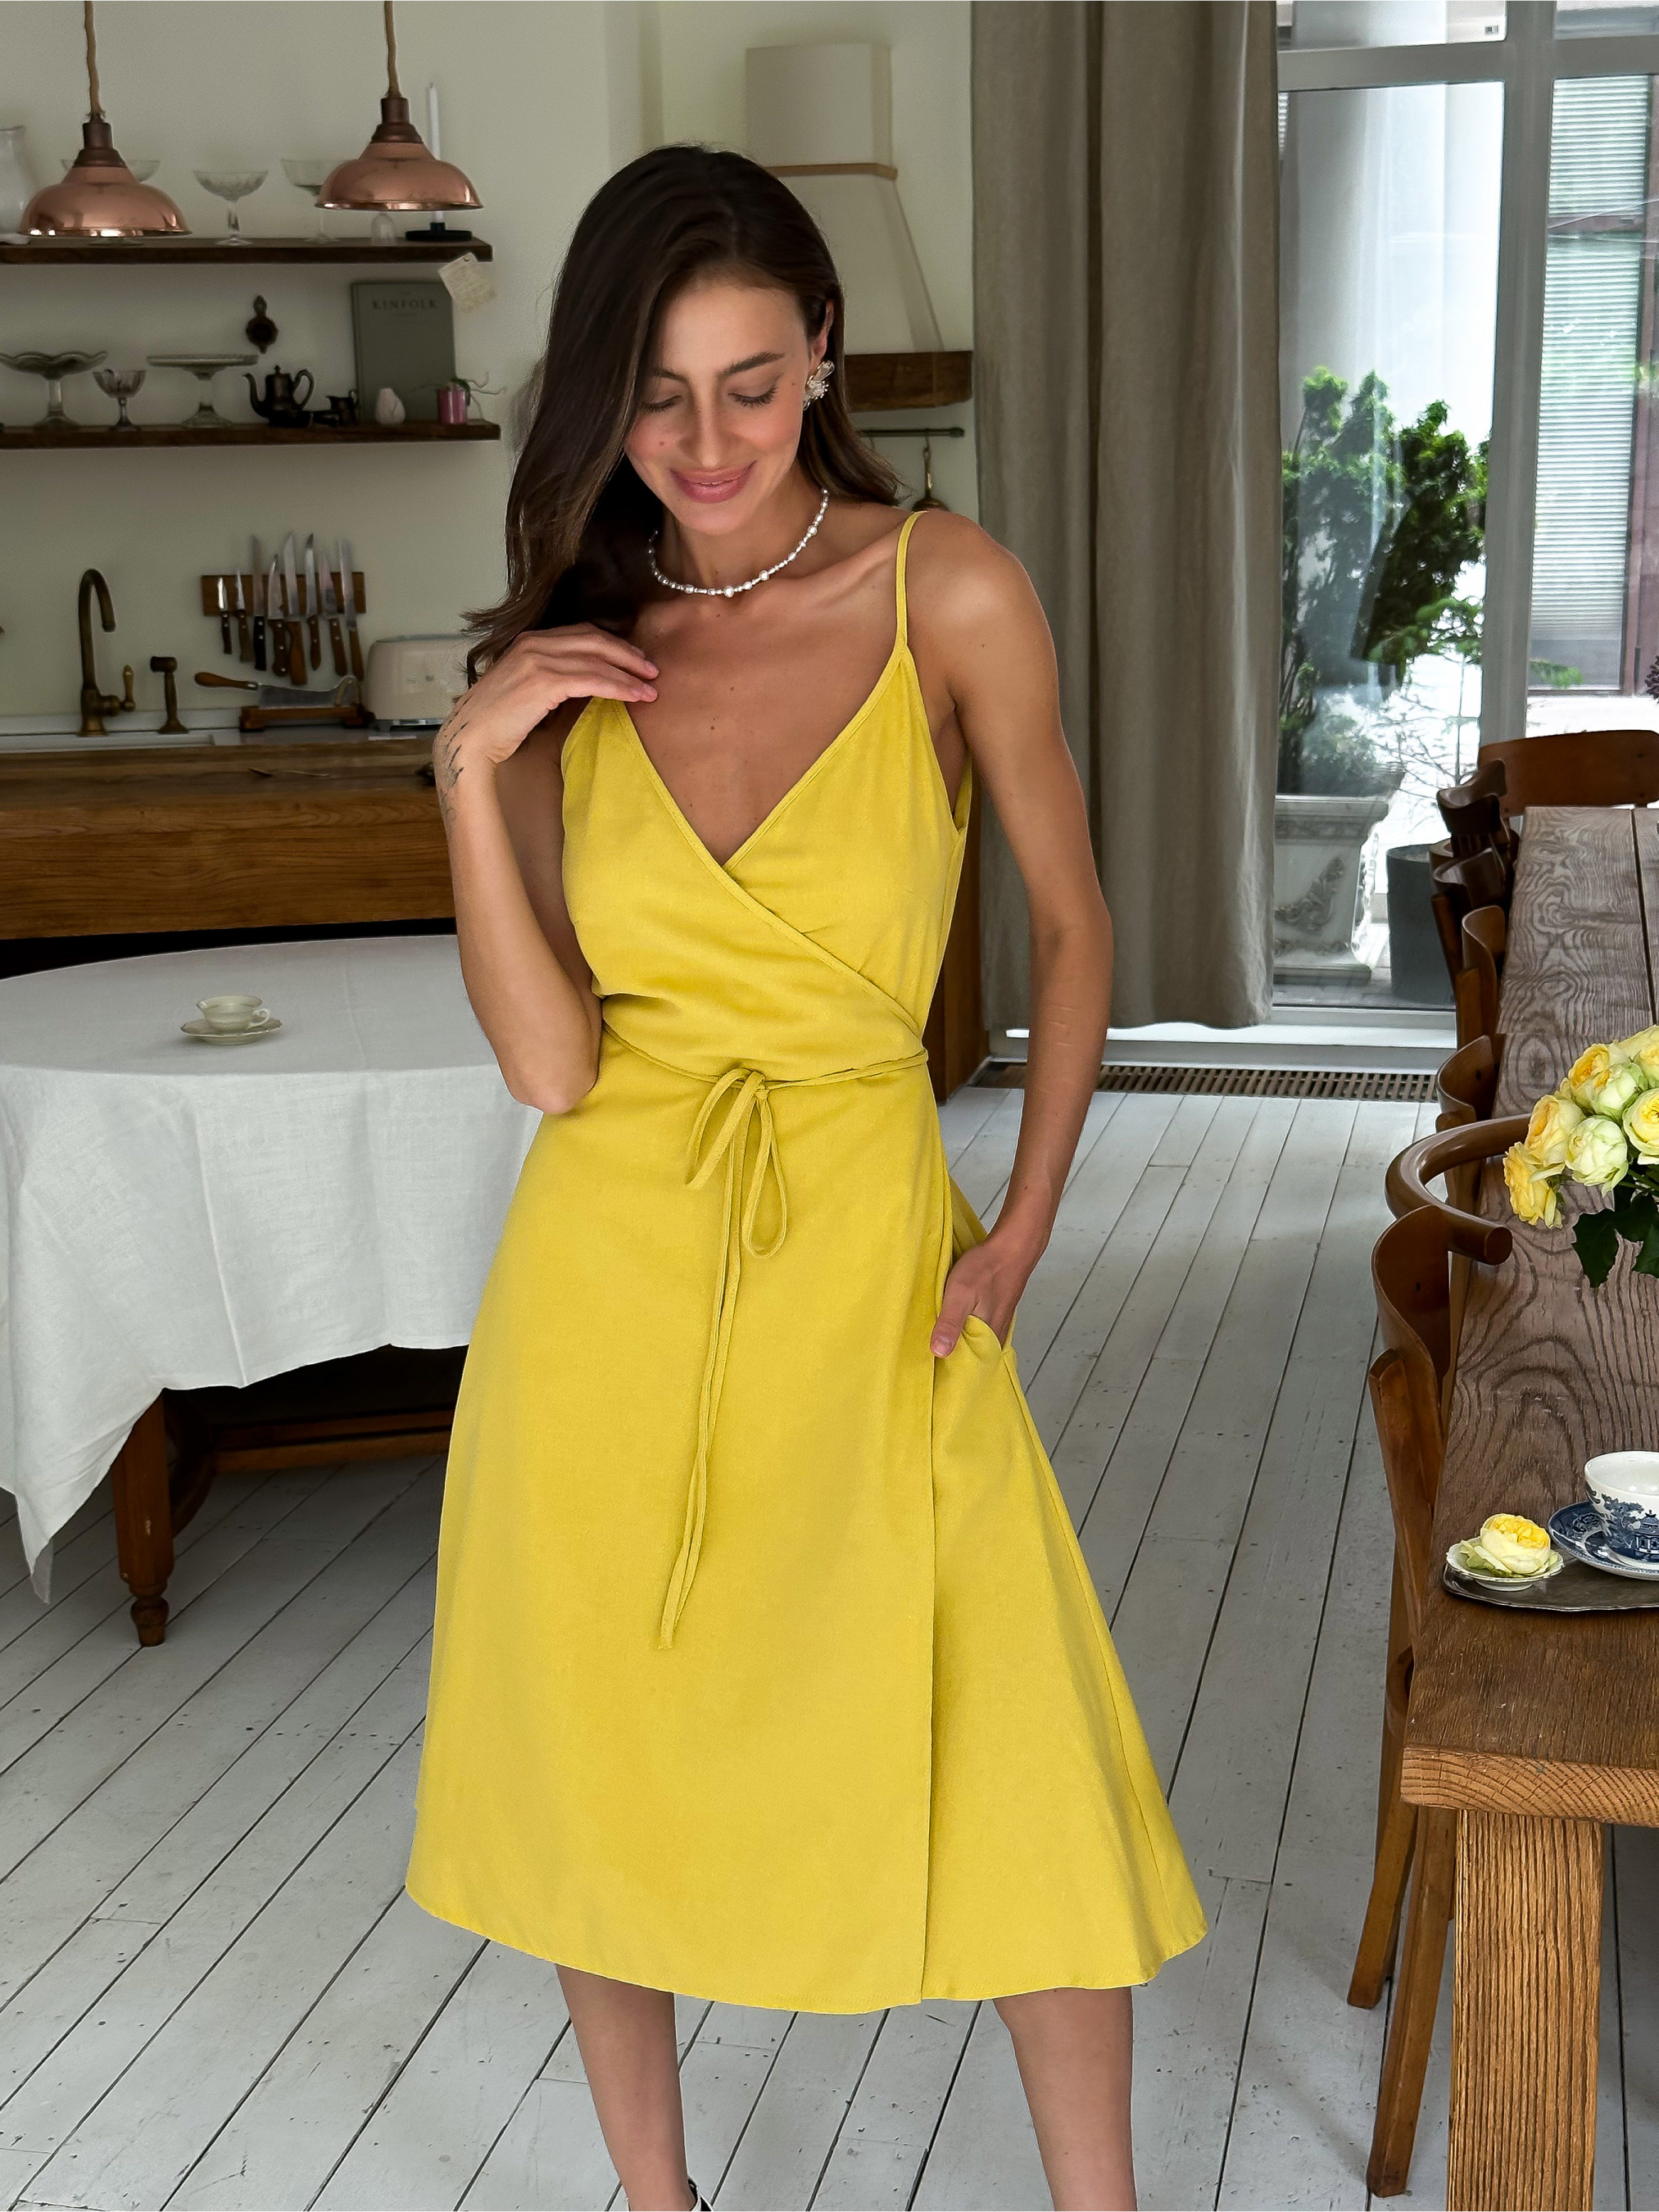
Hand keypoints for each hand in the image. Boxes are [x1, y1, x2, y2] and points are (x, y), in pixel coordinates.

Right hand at [433, 623, 658, 794]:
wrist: (471, 737)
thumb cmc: (498, 722)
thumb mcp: (526, 689)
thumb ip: (551, 677)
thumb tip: (584, 682)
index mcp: (529, 640)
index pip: (582, 633)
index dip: (613, 644)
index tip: (634, 658)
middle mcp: (534, 644)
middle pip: (595, 640)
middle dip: (628, 654)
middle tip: (652, 669)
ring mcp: (538, 660)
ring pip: (598, 660)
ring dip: (630, 674)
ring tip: (651, 688)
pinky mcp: (544, 681)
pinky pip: (593, 679)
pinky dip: (619, 687)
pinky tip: (635, 696)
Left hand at [930, 1225, 1038, 1357]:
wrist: (1011, 1247)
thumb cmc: (986, 1269)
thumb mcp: (960, 1294)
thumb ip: (950, 1323)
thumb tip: (939, 1353)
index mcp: (987, 1339)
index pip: (965, 1366)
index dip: (947, 1369)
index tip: (929, 1369)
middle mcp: (995, 1337)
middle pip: (970, 1356)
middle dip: (951, 1358)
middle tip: (928, 1358)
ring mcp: (997, 1325)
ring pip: (974, 1343)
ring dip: (959, 1343)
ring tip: (939, 1343)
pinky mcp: (996, 1314)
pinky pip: (979, 1331)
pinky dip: (967, 1331)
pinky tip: (956, 1324)